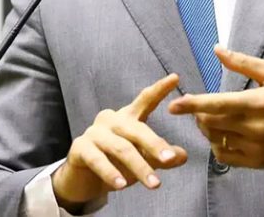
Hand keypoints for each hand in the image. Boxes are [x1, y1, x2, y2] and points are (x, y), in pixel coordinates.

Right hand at [52, 74, 187, 210]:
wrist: (82, 180)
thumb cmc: (116, 163)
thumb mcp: (142, 160)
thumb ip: (160, 157)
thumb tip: (182, 156)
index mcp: (128, 117)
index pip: (145, 100)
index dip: (159, 89)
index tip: (175, 77)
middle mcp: (111, 120)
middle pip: (136, 129)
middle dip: (154, 144)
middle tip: (169, 159)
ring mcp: (94, 132)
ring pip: (121, 148)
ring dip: (139, 167)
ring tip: (154, 184)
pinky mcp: (80, 148)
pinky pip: (98, 160)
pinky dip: (111, 173)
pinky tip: (121, 185)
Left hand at [168, 45, 263, 168]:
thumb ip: (243, 63)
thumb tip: (217, 49)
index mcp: (258, 103)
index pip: (218, 104)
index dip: (193, 104)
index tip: (174, 105)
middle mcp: (255, 127)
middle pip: (211, 123)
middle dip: (199, 114)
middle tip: (200, 108)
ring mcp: (255, 148)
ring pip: (215, 139)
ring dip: (207, 128)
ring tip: (213, 119)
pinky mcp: (255, 162)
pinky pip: (224, 156)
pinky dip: (217, 144)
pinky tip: (223, 134)